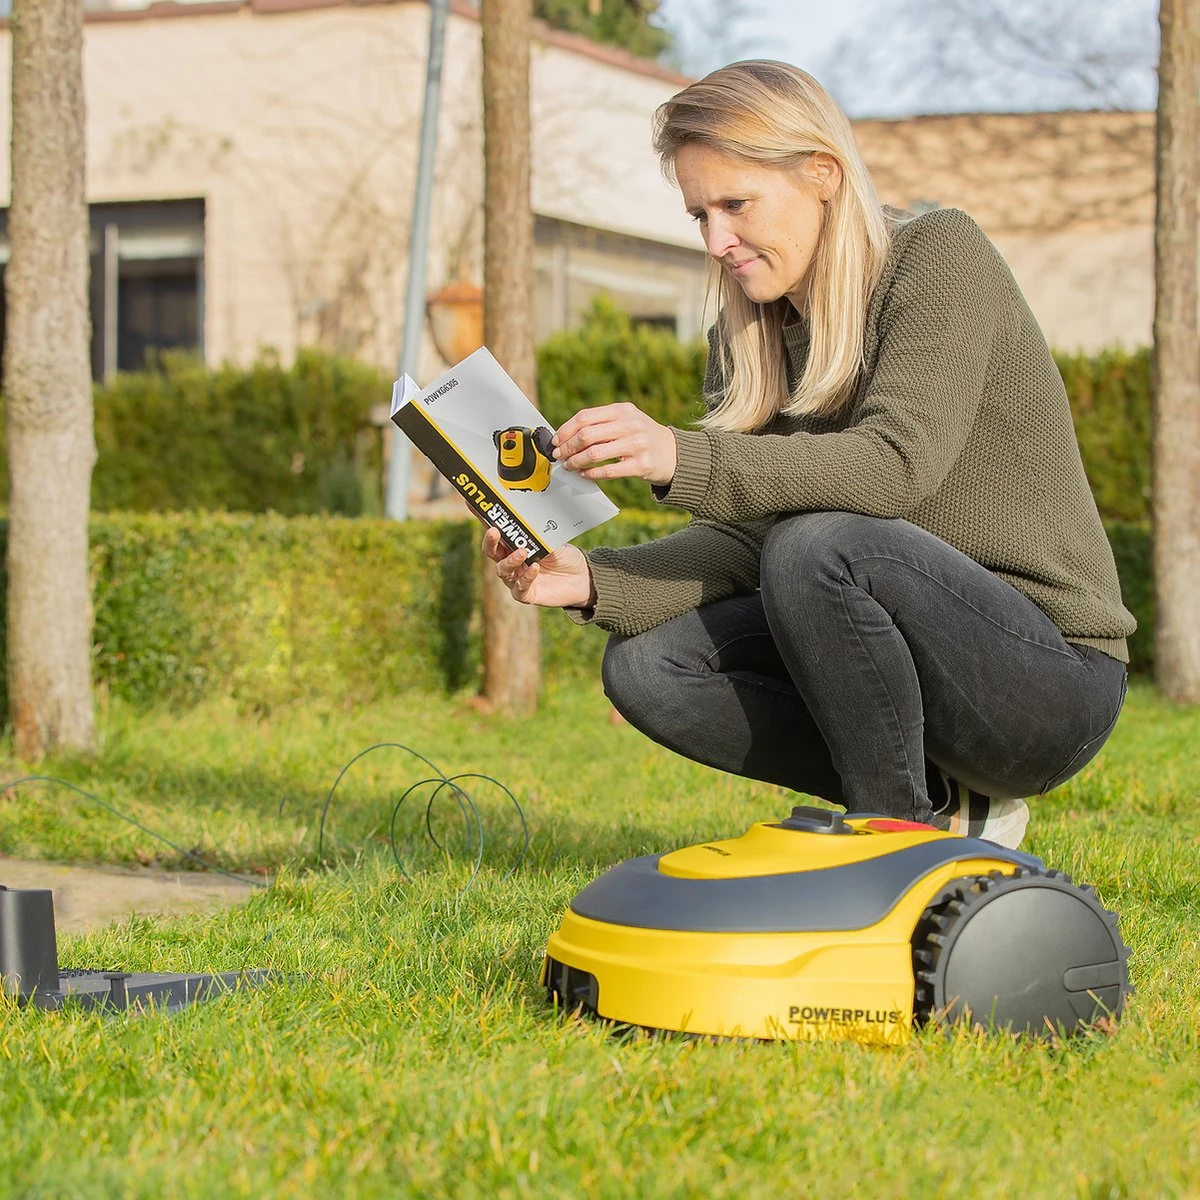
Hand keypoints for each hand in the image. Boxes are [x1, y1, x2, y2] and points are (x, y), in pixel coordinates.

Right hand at [482, 527, 595, 608]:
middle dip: (490, 541)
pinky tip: (534, 568)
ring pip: (503, 570)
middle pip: (491, 551)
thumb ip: (541, 536)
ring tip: (522, 552)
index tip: (472, 503)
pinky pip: (520, 587)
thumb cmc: (564, 556)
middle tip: (494, 531)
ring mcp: (516, 578)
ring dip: (511, 560)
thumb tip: (532, 523)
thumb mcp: (554, 541)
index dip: (482, 517)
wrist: (582, 578)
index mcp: (513, 544)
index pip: (495, 530)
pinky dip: (526, 578)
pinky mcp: (526, 594)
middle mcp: (510, 561)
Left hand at [553, 403, 676, 486]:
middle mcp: (631, 424)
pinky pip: (609, 471)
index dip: (566, 430)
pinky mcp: (642, 465)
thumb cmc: (642, 436)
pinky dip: (592, 473)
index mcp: (623, 410)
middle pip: (587, 435)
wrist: (674, 453)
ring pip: (595, 453)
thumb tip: (566, 437)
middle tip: (559, 455)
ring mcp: (637, 444)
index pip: (585, 417)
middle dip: (568, 447)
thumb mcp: (626, 421)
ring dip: (576, 461)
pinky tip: (584, 474)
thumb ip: (601, 424)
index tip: (556, 441)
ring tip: (569, 466)